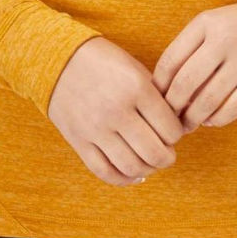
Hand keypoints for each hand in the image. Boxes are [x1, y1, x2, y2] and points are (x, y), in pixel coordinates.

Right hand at [47, 37, 185, 186]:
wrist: (58, 58)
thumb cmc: (104, 62)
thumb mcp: (135, 69)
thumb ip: (157, 97)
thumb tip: (177, 127)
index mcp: (136, 88)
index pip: (170, 129)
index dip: (177, 135)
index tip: (173, 132)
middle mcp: (117, 110)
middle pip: (154, 152)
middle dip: (167, 157)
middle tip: (167, 153)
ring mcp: (96, 128)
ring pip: (131, 166)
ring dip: (148, 169)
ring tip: (151, 163)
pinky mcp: (78, 141)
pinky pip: (104, 171)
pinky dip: (123, 179)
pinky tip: (132, 173)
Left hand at [151, 0, 236, 131]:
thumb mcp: (211, 24)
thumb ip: (187, 50)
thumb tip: (162, 91)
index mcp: (206, 23)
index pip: (170, 61)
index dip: (158, 87)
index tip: (154, 100)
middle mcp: (224, 39)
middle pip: (186, 83)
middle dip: (173, 107)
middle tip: (168, 119)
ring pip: (208, 100)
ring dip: (193, 118)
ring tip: (187, 124)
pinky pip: (233, 108)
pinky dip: (217, 120)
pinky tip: (210, 120)